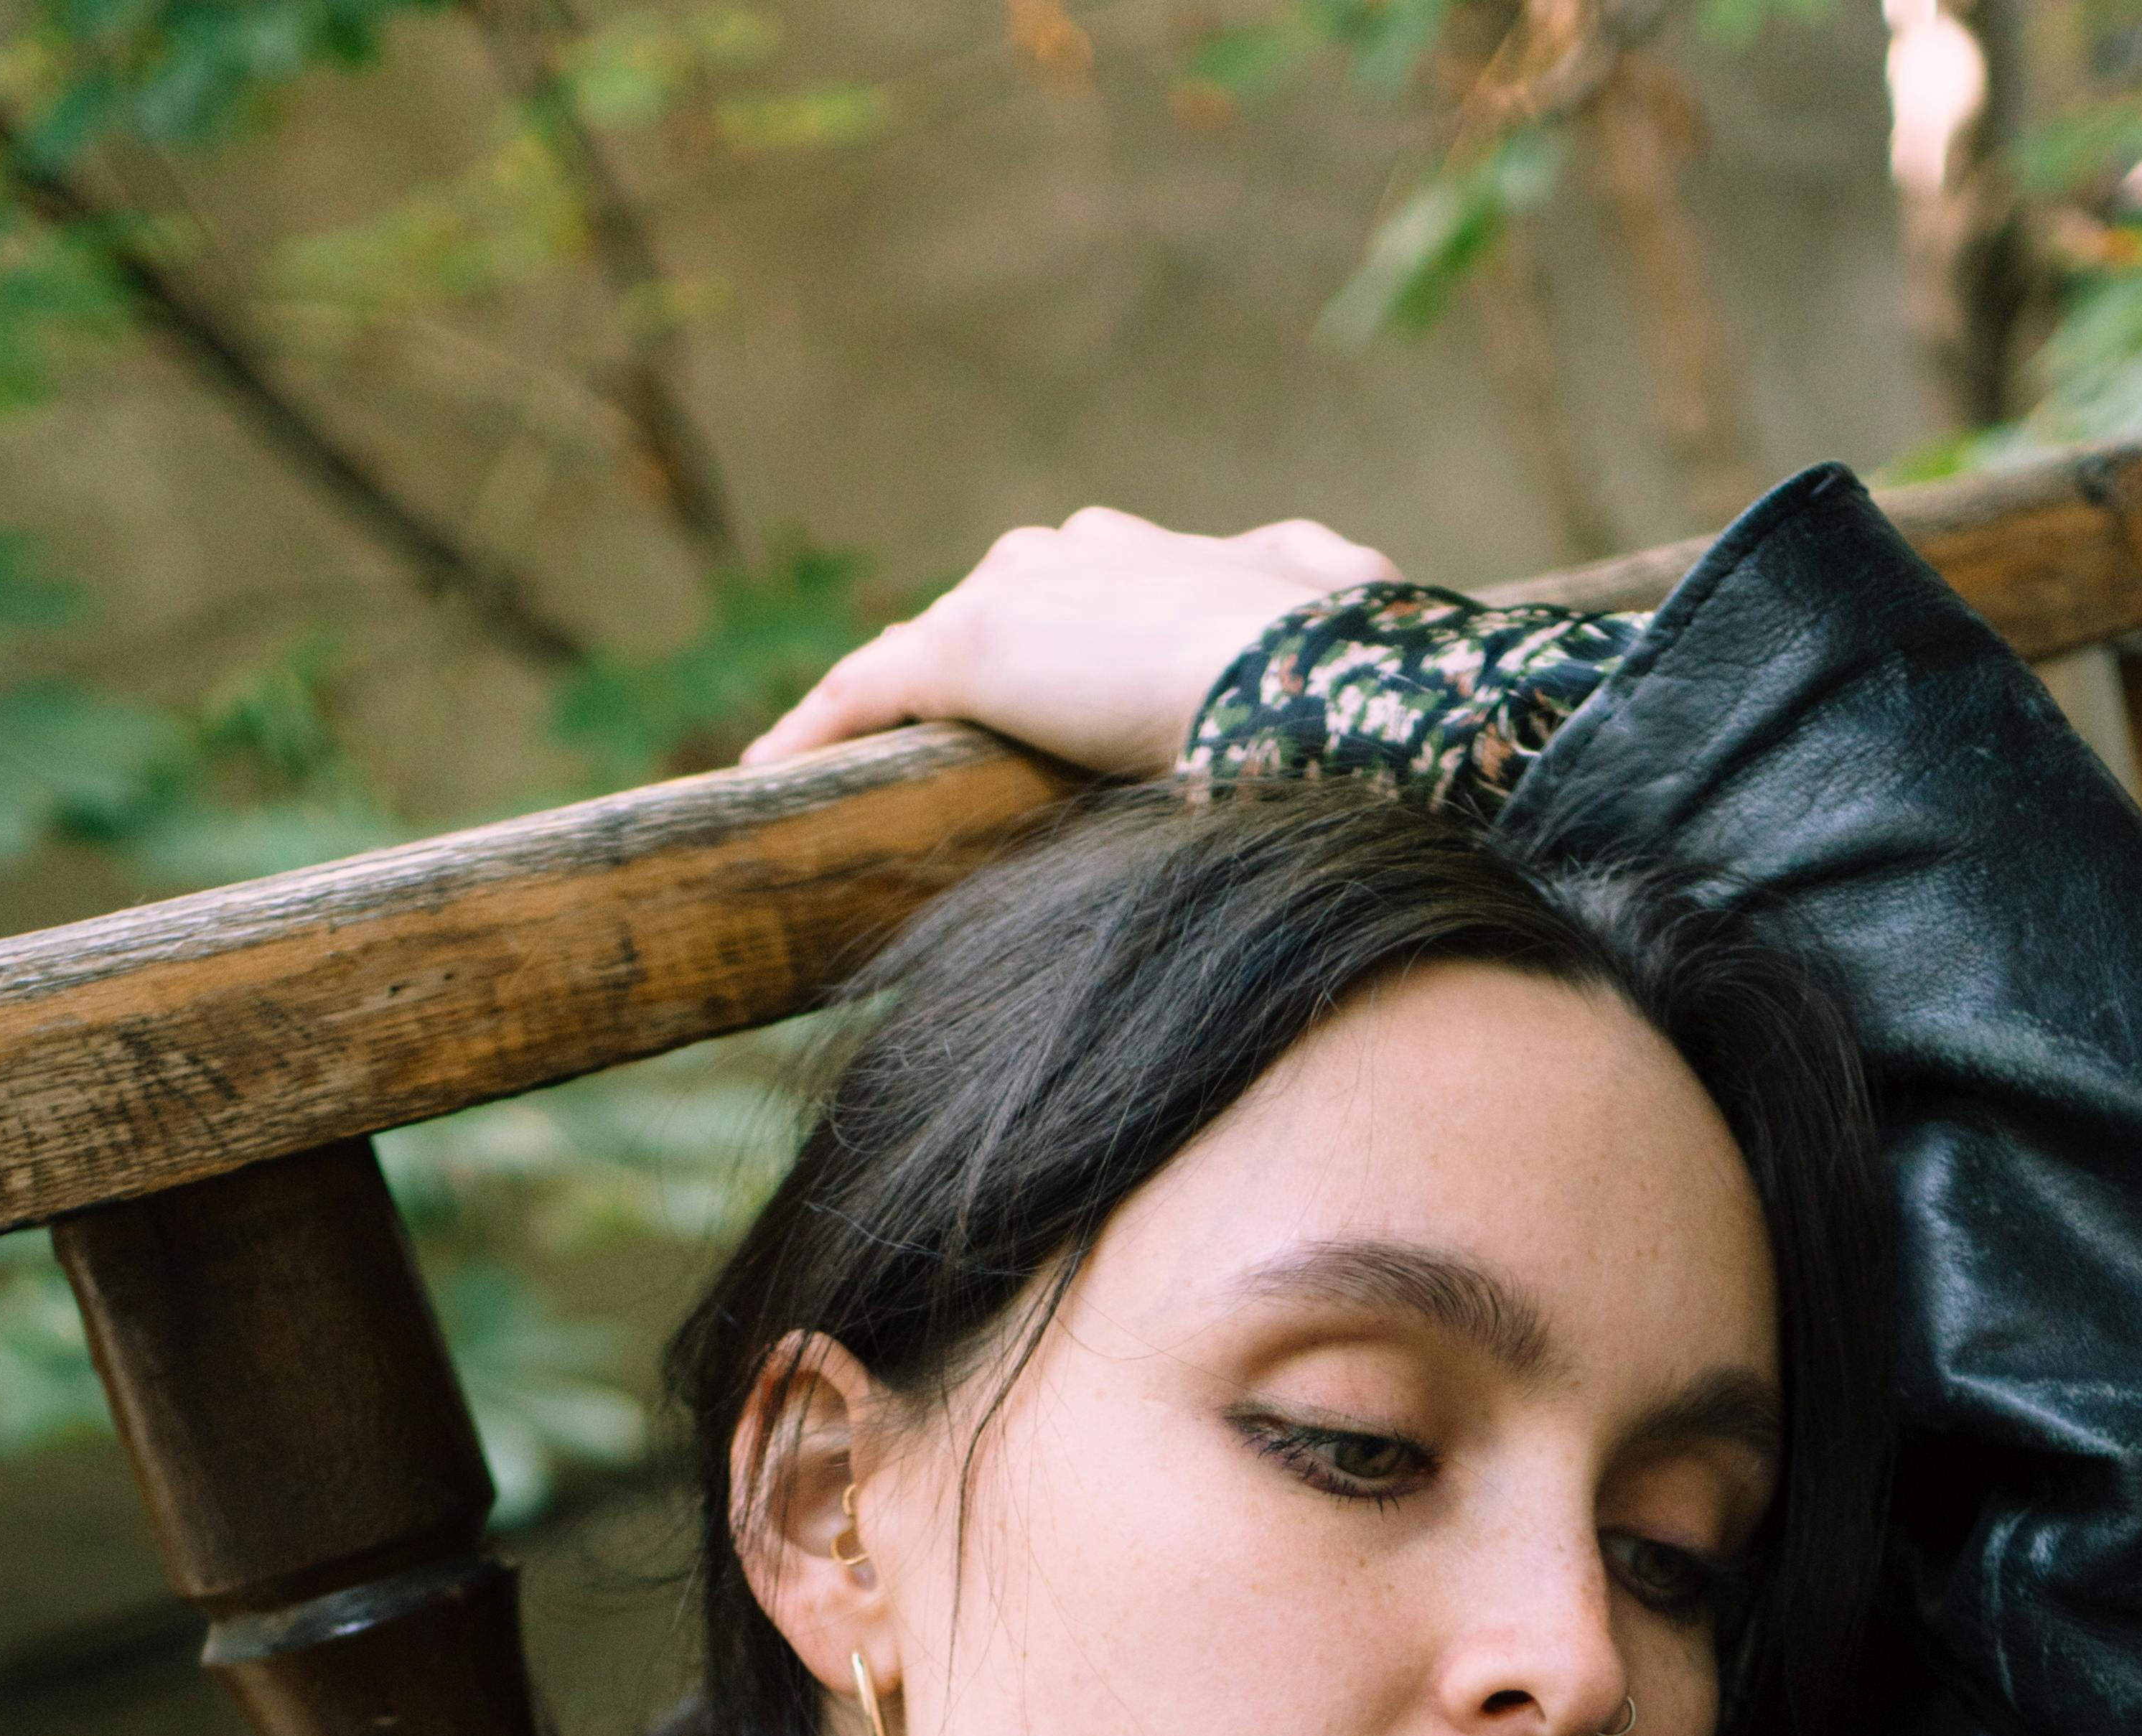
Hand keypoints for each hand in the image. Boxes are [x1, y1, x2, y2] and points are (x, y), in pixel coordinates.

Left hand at [741, 506, 1399, 779]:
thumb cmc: (1344, 655)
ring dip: (882, 701)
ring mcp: (1015, 595)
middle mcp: (1075, 553)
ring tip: (839, 761)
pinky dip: (815, 728)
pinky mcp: (964, 649)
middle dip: (968, 667)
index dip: (1058, 638)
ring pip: (921, 647)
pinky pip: (863, 691)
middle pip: (994, 606)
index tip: (1047, 688)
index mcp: (1160, 553)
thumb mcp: (1351, 600)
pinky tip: (766, 775)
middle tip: (939, 740)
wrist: (1303, 674)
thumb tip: (1375, 582)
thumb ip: (1329, 585)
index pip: (1081, 585)